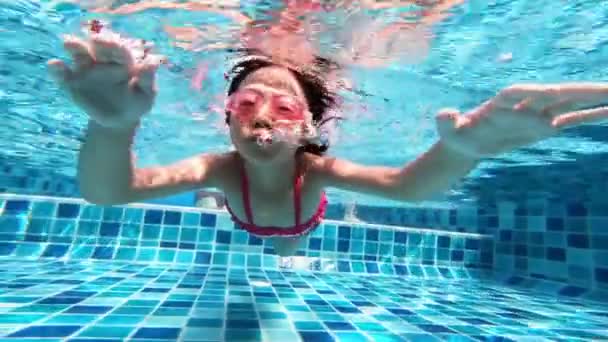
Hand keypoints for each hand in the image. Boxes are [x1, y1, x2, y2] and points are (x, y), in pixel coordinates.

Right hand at [47, 33, 163, 128]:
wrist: (118, 120)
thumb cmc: (136, 104)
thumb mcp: (145, 95)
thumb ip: (148, 79)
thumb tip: (152, 62)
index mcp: (123, 60)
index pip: (119, 50)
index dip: (115, 46)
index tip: (112, 45)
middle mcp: (103, 59)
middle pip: (98, 46)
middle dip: (97, 42)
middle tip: (95, 41)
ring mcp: (86, 69)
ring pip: (78, 53)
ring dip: (74, 46)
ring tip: (69, 43)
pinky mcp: (72, 82)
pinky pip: (63, 75)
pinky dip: (57, 70)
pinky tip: (55, 66)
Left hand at [436, 83, 607, 158]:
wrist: (466, 141)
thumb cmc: (456, 133)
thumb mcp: (447, 130)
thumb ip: (446, 122)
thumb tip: (443, 115)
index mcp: (500, 103)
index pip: (517, 94)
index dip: (533, 93)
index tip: (551, 92)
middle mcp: (523, 104)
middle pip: (555, 94)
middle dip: (579, 92)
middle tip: (607, 88)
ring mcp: (537, 113)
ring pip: (570, 104)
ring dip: (594, 100)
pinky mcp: (544, 125)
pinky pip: (572, 118)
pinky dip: (591, 115)